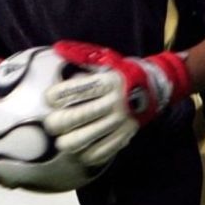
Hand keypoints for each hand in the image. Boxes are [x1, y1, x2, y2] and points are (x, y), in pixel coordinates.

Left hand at [44, 41, 190, 165]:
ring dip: (69, 142)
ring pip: (86, 138)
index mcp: (106, 81)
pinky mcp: (125, 135)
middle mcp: (112, 101)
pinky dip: (88, 155)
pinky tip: (82, 152)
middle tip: (51, 124)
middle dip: (57, 123)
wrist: (155, 86)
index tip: (49, 98)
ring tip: (63, 141)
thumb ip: (82, 58)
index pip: (76, 90)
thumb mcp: (105, 61)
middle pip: (77, 117)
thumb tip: (58, 49)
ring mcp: (119, 120)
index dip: (57, 95)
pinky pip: (103, 151)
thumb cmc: (122, 73)